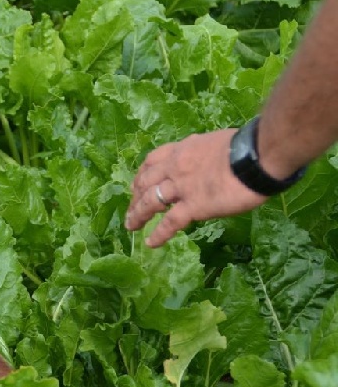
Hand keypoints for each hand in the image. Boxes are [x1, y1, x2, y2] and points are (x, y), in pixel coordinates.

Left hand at [125, 129, 268, 246]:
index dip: (141, 174)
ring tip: (130, 226)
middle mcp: (176, 167)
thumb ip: (201, 154)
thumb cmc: (246, 148)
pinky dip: (158, 234)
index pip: (153, 161)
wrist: (257, 156)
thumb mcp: (214, 143)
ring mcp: (182, 187)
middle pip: (146, 183)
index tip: (135, 184)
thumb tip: (203, 162)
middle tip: (130, 209)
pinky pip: (170, 223)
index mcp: (182, 150)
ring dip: (138, 215)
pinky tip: (150, 243)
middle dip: (135, 197)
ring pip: (151, 202)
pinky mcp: (193, 206)